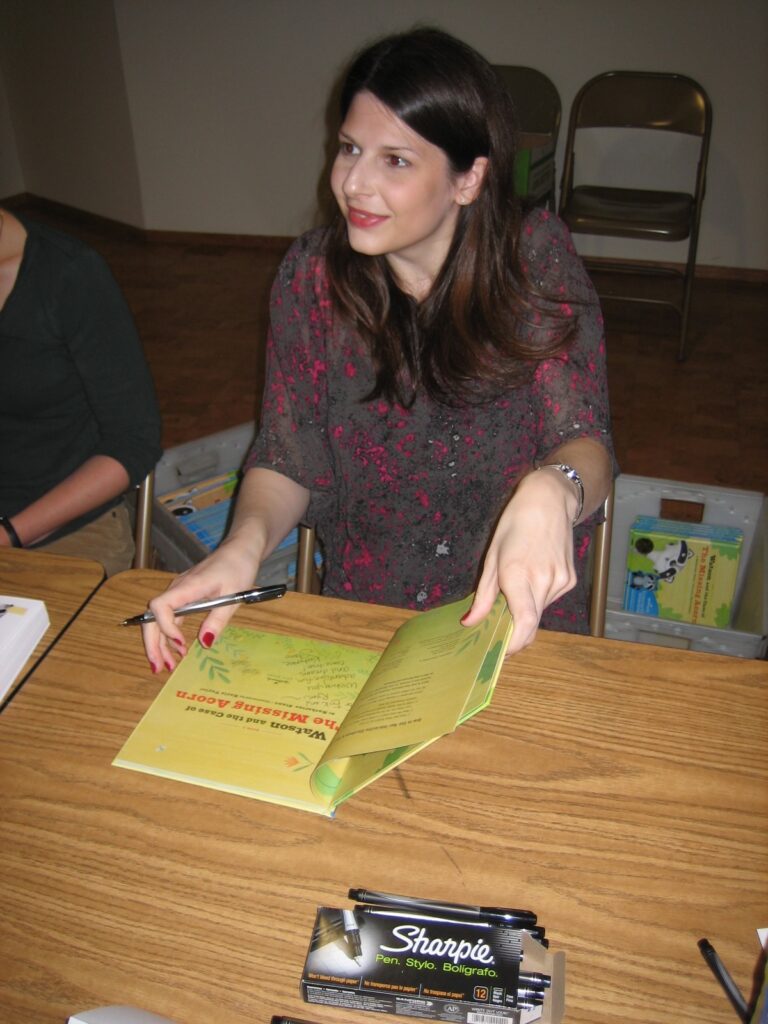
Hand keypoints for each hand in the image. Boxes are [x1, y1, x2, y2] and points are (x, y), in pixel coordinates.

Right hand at [141, 536, 260, 673]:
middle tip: (158, 668)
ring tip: (165, 666)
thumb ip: (218, 619)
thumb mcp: (233, 596)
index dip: (166, 627)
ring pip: (158, 619)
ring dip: (159, 643)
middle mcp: (178, 589)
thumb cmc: (238, 567)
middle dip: (153, 643)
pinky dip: (169, 634)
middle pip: (152, 617)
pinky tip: (175, 650)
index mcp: (187, 586)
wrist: (239, 549)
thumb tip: (204, 643)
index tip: (181, 644)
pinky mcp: (184, 596)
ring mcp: (179, 593)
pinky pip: (170, 617)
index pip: (161, 606)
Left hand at [461, 469, 577, 654]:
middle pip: (531, 623)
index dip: (514, 644)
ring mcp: (560, 581)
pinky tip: (533, 575)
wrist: (549, 502)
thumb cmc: (515, 524)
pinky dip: (537, 597)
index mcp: (518, 574)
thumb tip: (470, 622)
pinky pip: (549, 599)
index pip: (524, 622)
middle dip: (515, 632)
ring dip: (525, 609)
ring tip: (515, 586)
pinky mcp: (569, 579)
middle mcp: (543, 580)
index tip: (500, 652)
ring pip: (539, 611)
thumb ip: (483, 594)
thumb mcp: (492, 557)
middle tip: (498, 630)